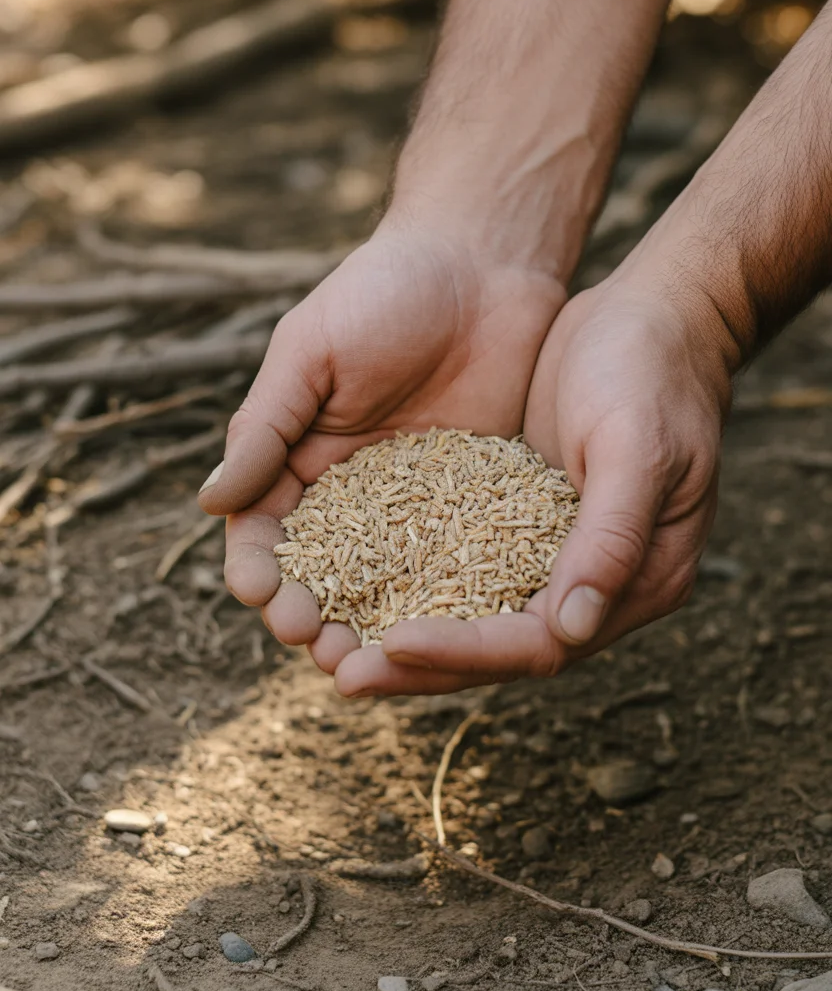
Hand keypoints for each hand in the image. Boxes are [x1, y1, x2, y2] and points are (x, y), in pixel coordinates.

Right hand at [198, 214, 565, 671]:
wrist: (484, 262)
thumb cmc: (384, 292)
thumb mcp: (312, 353)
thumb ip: (265, 427)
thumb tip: (211, 504)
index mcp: (297, 454)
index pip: (264, 528)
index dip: (257, 566)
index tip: (260, 595)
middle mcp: (351, 489)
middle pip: (321, 571)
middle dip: (309, 611)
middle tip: (314, 644)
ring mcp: (415, 502)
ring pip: (384, 582)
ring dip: (369, 624)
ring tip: (367, 661)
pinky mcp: (476, 500)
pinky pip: (455, 562)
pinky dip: (443, 600)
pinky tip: (445, 632)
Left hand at [333, 249, 734, 694]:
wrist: (651, 315)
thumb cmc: (652, 372)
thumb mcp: (637, 449)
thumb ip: (610, 538)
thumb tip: (570, 629)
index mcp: (640, 580)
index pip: (540, 643)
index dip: (465, 651)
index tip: (391, 644)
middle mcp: (596, 583)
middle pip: (499, 646)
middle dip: (421, 665)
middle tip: (342, 675)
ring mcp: (558, 556)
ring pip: (475, 614)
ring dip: (408, 632)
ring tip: (331, 645)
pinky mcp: (523, 521)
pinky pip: (464, 567)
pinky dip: (415, 581)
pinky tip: (356, 581)